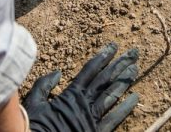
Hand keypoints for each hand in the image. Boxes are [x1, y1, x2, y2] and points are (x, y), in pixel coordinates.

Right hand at [24, 43, 139, 131]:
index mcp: (70, 94)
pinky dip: (125, 107)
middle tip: (134, 52)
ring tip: (135, 68)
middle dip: (120, 64)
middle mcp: (84, 102)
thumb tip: (58, 73)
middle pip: (106, 79)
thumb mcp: (34, 103)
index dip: (103, 57)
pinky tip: (135, 97)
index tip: (114, 46)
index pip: (90, 71)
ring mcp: (92, 117)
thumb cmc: (34, 127)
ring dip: (124, 80)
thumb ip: (44, 85)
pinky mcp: (97, 131)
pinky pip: (114, 118)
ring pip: (112, 94)